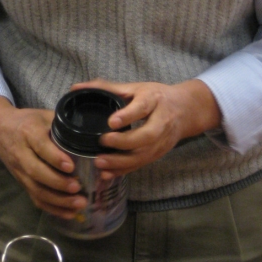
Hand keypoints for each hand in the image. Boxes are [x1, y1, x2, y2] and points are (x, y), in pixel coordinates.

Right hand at [0, 96, 87, 218]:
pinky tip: (69, 213)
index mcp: (28, 132)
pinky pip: (35, 198)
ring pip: (36, 189)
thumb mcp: (43, 115)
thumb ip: (62, 125)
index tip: (71, 167)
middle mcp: (21, 154)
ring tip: (79, 203)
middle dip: (58, 183)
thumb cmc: (27, 121)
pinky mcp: (22, 182)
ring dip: (58, 200)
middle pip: (37, 172)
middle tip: (78, 188)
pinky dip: (52, 208)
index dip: (55, 158)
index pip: (41, 147)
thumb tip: (89, 136)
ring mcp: (20, 171)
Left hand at [70, 78, 221, 179]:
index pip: (142, 108)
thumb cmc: (156, 96)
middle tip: (102, 142)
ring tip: (100, 162)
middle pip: (146, 136)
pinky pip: (141, 164)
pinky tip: (107, 173)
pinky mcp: (158, 154)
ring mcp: (162, 141)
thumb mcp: (135, 87)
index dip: (128, 115)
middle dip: (124, 142)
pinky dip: (124, 170)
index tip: (111, 122)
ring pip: (144, 155)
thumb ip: (106, 88)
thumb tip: (75, 88)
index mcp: (154, 100)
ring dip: (121, 162)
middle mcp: (161, 122)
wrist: (186, 110)